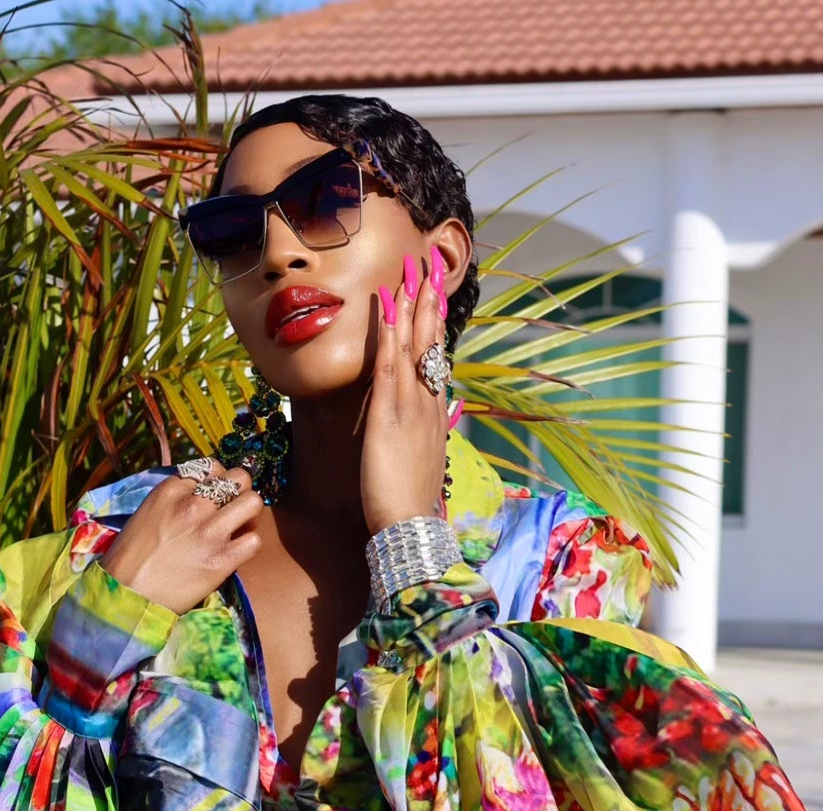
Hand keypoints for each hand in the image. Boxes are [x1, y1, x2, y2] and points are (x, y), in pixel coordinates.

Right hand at [101, 467, 262, 614]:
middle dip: (239, 491)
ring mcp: (210, 532)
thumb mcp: (147, 513)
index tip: (214, 497)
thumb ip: (175, 499)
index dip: (218, 482)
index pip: (213, 469)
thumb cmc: (131, 558)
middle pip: (238, 479)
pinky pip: (254, 540)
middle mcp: (193, 505)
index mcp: (171, 490)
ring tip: (239, 528)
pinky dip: (249, 545)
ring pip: (253, 502)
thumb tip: (200, 496)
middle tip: (232, 509)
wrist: (127, 595)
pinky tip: (237, 552)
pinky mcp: (222, 560)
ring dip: (250, 514)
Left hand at [361, 248, 450, 537]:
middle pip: (430, 345)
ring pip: (413, 346)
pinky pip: (389, 364)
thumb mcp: (420, 470)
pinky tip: (386, 304)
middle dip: (428, 305)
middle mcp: (428, 406)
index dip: (435, 330)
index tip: (434, 301)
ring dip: (411, 305)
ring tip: (409, 270)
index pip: (436, 364)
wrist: (411, 530)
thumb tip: (423, 439)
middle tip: (425, 268)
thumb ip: (420, 447)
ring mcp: (411, 408)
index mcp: (435, 418)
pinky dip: (389, 331)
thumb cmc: (412, 509)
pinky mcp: (389, 415)